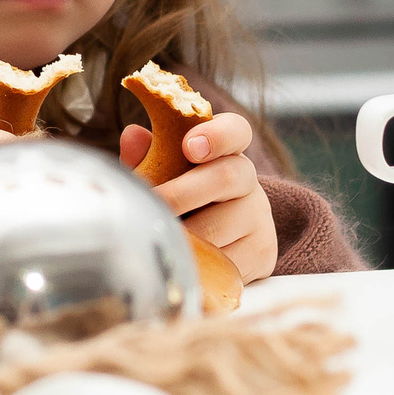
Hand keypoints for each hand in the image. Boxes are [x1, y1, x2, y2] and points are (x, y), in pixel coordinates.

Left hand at [120, 111, 277, 281]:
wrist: (224, 243)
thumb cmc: (184, 199)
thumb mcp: (168, 175)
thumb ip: (151, 156)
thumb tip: (132, 137)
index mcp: (228, 152)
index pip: (236, 131)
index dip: (216, 135)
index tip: (189, 146)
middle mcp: (249, 181)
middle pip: (225, 177)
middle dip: (181, 193)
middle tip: (153, 204)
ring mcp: (258, 218)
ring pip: (220, 227)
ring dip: (183, 235)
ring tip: (156, 238)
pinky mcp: (261, 253)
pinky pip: (225, 260)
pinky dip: (197, 263)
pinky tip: (178, 262)